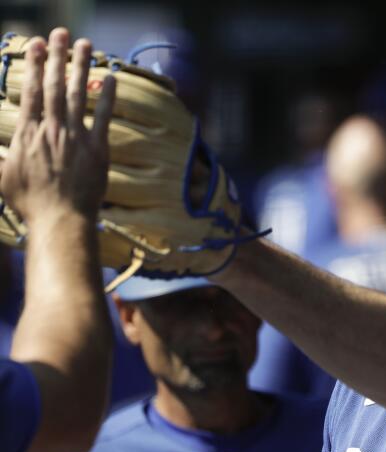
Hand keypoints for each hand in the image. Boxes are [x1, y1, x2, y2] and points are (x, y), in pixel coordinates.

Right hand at [0, 28, 115, 223]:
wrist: (60, 220)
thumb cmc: (30, 203)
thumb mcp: (2, 176)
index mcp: (28, 134)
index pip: (31, 92)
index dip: (34, 65)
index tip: (35, 45)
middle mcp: (52, 130)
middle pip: (53, 86)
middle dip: (56, 57)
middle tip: (59, 33)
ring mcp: (76, 138)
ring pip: (78, 94)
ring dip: (80, 67)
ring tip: (84, 44)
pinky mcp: (97, 149)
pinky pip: (103, 116)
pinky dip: (106, 96)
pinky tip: (110, 78)